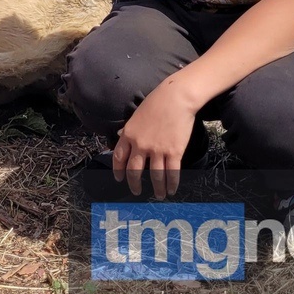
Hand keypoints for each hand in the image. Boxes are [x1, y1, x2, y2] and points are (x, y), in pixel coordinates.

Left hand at [112, 83, 197, 198]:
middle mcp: (140, 145)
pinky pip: (172, 173)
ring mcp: (157, 150)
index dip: (118, 170)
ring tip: (159, 195)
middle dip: (134, 184)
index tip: (119, 179)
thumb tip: (120, 135)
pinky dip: (171, 184)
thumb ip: (129, 129)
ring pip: (154, 176)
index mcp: (129, 134)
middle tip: (137, 192)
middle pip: (134, 171)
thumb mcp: (136, 116)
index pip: (118, 157)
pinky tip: (171, 190)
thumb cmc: (156, 103)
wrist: (175, 98)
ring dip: (157, 188)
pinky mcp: (174, 152)